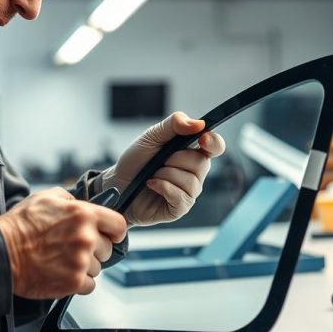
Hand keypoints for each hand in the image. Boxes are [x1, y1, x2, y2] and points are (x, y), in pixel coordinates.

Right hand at [0, 187, 126, 297]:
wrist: (1, 252)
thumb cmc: (20, 225)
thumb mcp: (46, 198)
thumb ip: (70, 199)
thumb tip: (81, 203)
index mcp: (83, 214)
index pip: (119, 225)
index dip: (114, 232)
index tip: (110, 236)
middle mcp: (86, 237)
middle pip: (108, 249)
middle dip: (95, 250)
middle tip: (73, 249)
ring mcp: (80, 261)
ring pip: (98, 268)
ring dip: (84, 267)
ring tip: (62, 261)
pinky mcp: (73, 282)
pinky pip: (89, 286)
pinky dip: (78, 283)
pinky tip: (62, 273)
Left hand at [101, 112, 225, 226]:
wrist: (116, 184)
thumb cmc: (136, 161)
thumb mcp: (151, 136)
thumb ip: (174, 125)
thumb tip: (199, 124)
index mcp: (192, 151)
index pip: (215, 146)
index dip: (214, 142)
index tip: (202, 139)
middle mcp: (195, 172)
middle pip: (201, 163)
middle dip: (175, 159)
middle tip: (159, 160)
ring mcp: (189, 192)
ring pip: (190, 181)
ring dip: (166, 174)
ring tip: (153, 174)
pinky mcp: (179, 208)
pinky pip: (180, 196)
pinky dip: (162, 187)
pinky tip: (151, 184)